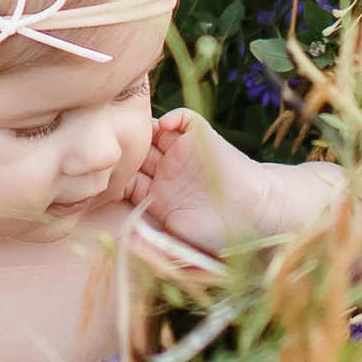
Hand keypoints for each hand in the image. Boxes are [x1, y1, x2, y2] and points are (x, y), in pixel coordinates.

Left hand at [125, 108, 261, 256]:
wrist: (257, 215)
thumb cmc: (219, 235)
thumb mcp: (179, 244)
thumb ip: (151, 243)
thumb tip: (121, 240)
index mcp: (157, 197)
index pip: (124, 180)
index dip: (113, 178)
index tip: (104, 178)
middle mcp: (166, 171)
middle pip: (135, 153)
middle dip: (124, 151)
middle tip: (116, 150)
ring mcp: (183, 152)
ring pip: (153, 132)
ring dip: (142, 131)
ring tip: (137, 135)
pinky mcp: (202, 137)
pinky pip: (181, 119)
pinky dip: (171, 117)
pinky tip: (165, 126)